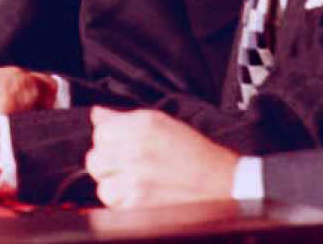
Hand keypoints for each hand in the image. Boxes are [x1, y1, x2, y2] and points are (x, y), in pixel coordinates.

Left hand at [86, 107, 239, 206]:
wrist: (227, 187)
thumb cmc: (197, 157)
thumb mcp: (162, 124)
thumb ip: (124, 119)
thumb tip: (97, 114)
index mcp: (142, 126)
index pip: (99, 132)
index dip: (109, 142)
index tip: (120, 148)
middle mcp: (137, 150)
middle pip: (95, 160)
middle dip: (109, 166)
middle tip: (128, 169)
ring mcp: (138, 180)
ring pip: (103, 187)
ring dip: (116, 189)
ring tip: (138, 186)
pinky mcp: (141, 206)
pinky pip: (116, 207)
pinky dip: (127, 206)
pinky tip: (144, 199)